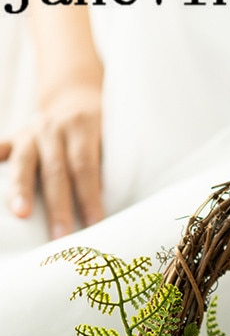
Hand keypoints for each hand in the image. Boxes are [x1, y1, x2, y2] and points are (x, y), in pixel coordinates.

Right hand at [0, 82, 103, 238]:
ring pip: (24, 163)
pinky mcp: (14, 137)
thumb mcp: (111, 138)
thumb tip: (113, 208)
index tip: (95, 225)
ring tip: (21, 214)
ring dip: (21, 190)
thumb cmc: (101, 130)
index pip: (85, 167)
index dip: (90, 197)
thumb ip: (109, 166)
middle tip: (61, 236)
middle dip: (58, 206)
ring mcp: (30, 132)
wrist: (73, 99)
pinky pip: (1, 149)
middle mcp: (52, 127)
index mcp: (82, 127)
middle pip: (55, 170)